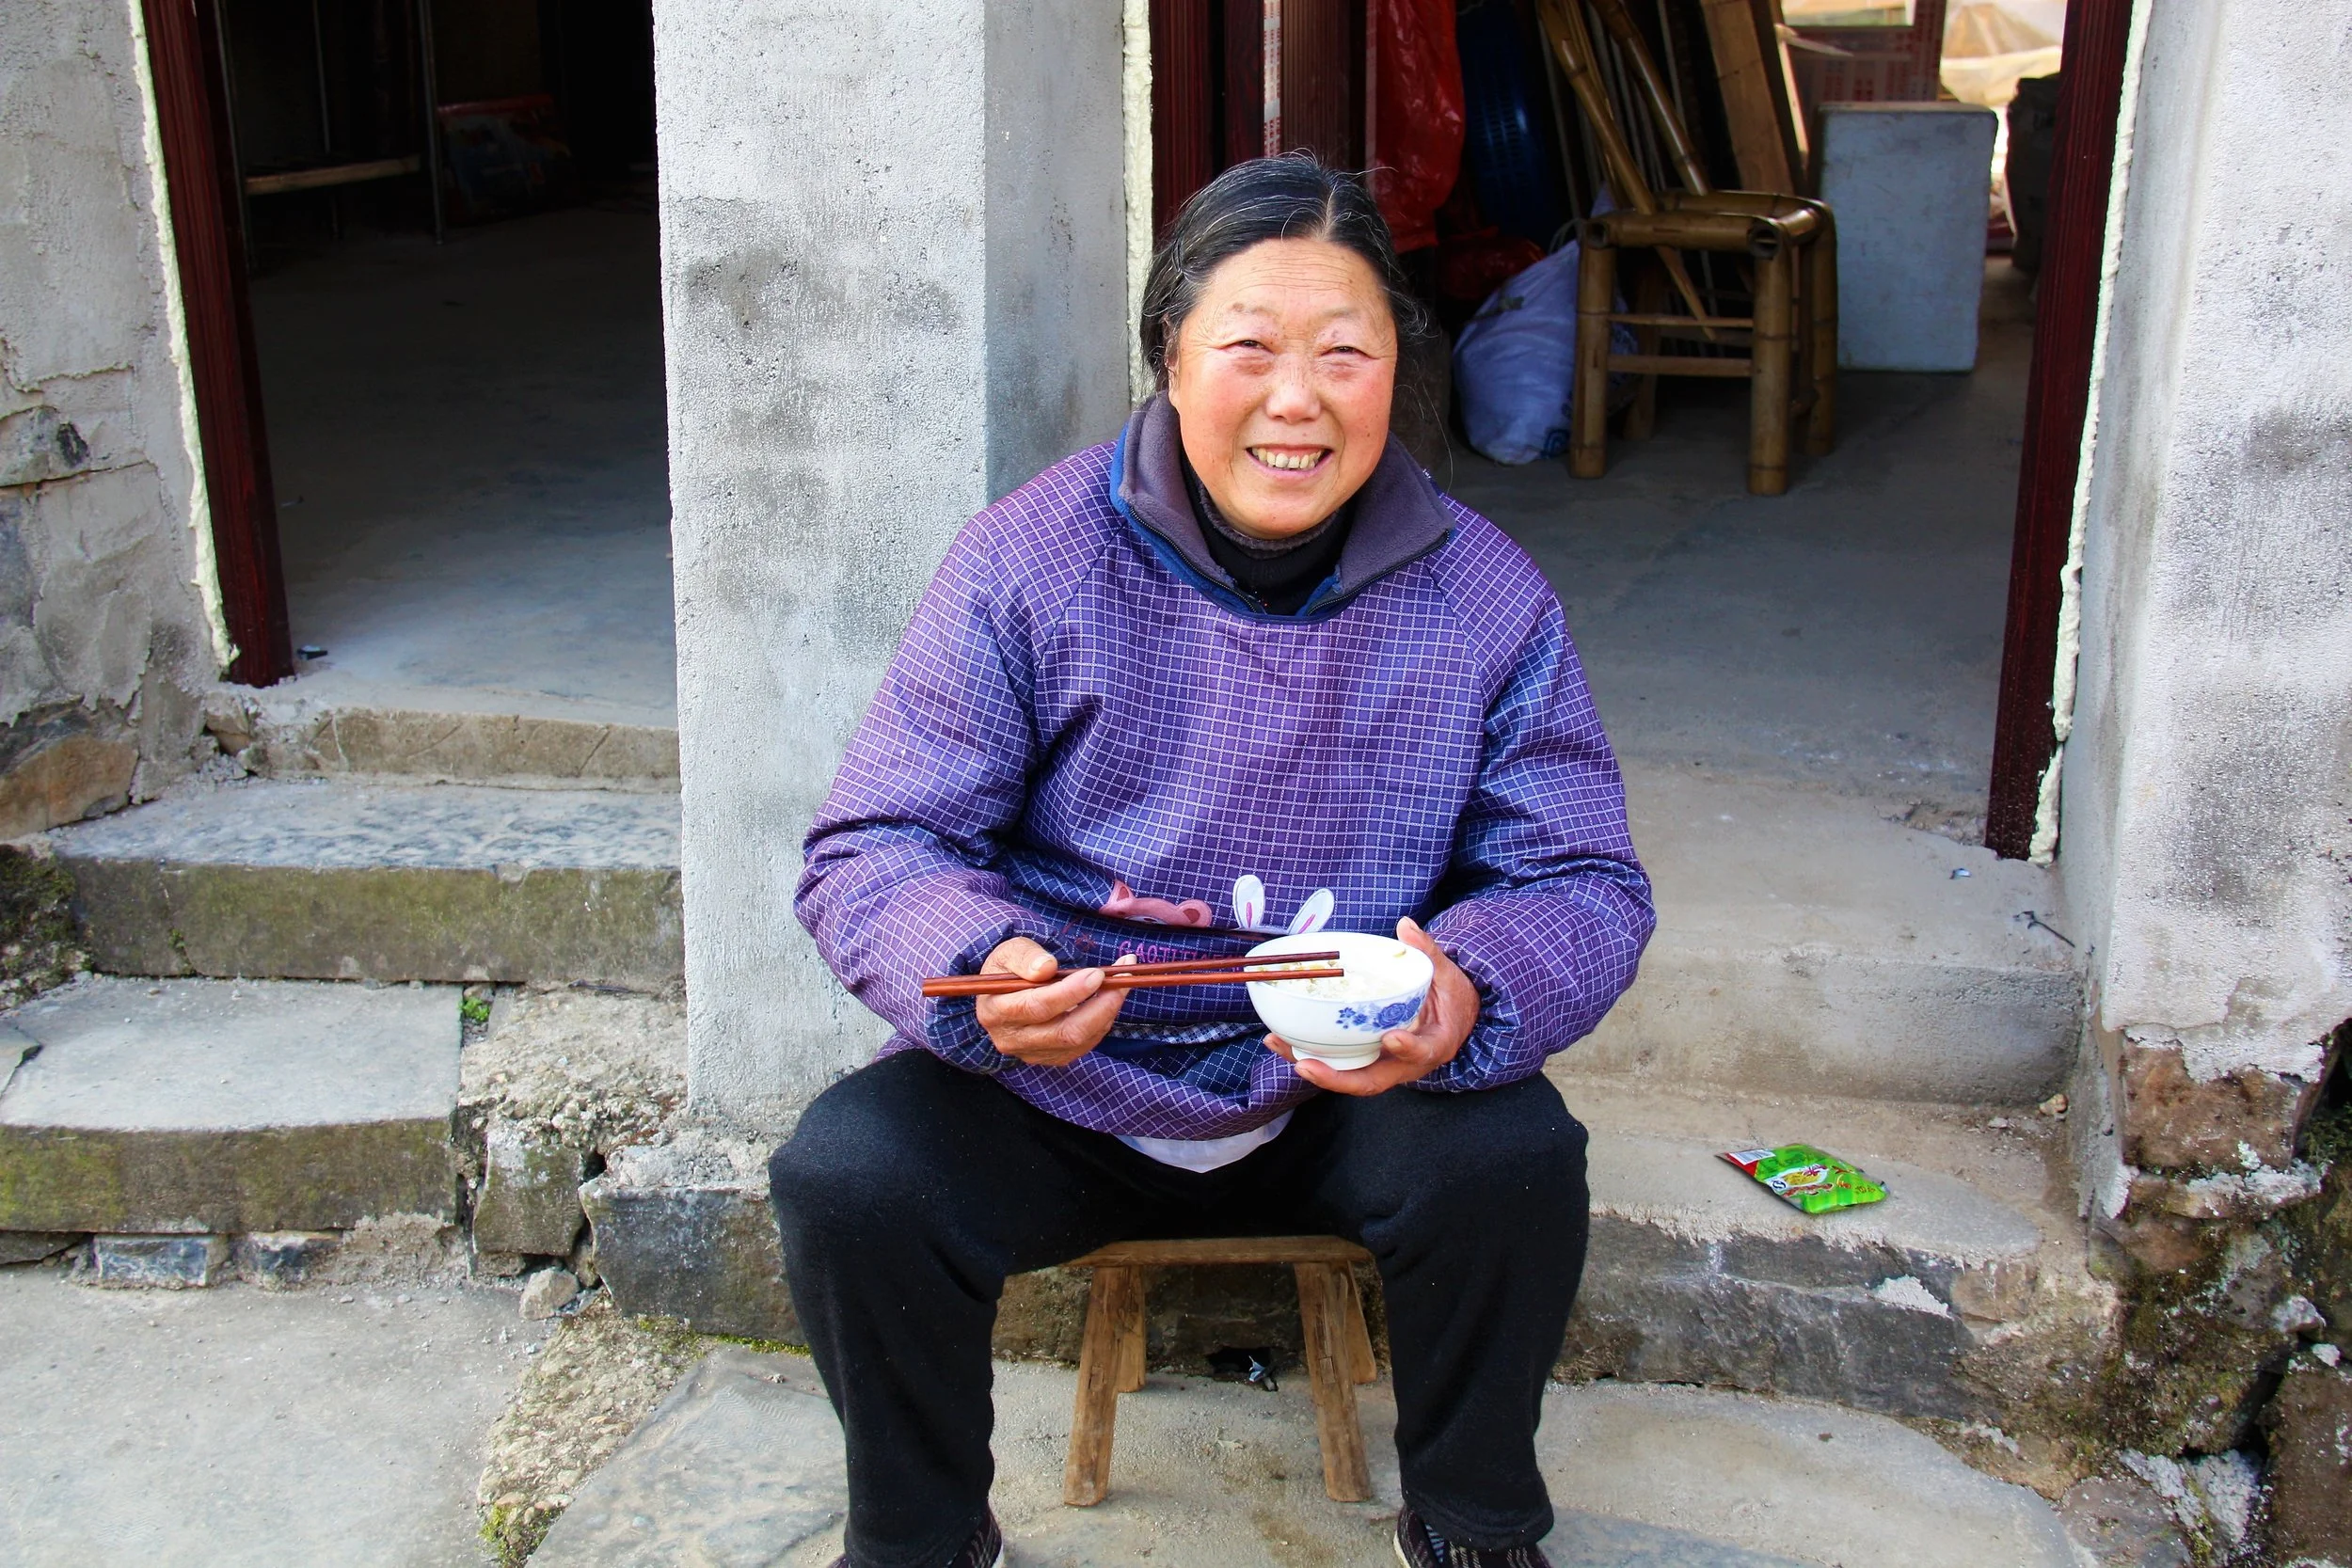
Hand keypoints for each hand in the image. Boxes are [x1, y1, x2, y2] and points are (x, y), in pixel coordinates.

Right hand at [975, 937, 1134, 1067]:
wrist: (1005, 994)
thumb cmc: (1009, 968)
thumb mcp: (1010, 951)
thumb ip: (1026, 956)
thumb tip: (1046, 968)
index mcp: (995, 1010)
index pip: (1036, 1007)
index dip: (1070, 992)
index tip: (1096, 974)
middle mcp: (1011, 1039)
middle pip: (1063, 1032)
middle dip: (1099, 1005)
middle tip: (1120, 980)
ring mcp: (1032, 1053)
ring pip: (1078, 1041)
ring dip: (1107, 1012)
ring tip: (1120, 984)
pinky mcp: (1051, 1058)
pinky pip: (1084, 1046)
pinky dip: (1102, 1023)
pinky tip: (1107, 1001)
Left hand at [1266, 917, 1478, 1095]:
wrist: (1453, 1021)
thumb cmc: (1450, 999)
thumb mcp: (1446, 974)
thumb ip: (1427, 952)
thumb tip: (1406, 925)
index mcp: (1434, 1044)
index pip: (1422, 1052)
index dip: (1407, 1049)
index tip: (1392, 1038)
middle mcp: (1405, 1065)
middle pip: (1371, 1081)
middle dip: (1336, 1077)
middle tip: (1306, 1064)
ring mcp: (1382, 1066)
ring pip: (1346, 1076)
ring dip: (1311, 1065)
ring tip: (1279, 1044)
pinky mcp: (1365, 1060)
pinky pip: (1337, 1063)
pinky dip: (1308, 1053)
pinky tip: (1280, 1038)